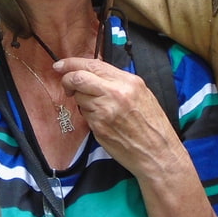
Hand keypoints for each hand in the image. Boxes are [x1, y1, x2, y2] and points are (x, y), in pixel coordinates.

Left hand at [55, 57, 180, 173]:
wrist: (157, 153)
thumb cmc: (152, 124)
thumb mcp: (141, 93)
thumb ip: (118, 81)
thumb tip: (93, 72)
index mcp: (128, 81)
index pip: (93, 64)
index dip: (71, 63)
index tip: (60, 65)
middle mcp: (115, 93)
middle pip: (78, 78)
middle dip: (67, 80)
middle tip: (67, 86)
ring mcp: (105, 111)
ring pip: (79, 97)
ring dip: (81, 100)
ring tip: (97, 108)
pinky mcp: (98, 127)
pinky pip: (84, 115)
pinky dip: (88, 115)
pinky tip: (102, 121)